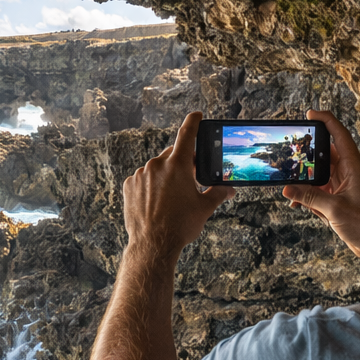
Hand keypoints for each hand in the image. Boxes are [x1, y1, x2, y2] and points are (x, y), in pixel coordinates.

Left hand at [122, 112, 235, 263]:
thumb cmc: (180, 225)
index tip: (196, 115)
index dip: (193, 122)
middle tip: (190, 181)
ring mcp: (141, 175)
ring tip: (172, 198)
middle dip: (182, 164)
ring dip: (165, 176)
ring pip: (157, 168)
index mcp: (178, 165)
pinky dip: (150, 185)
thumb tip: (229, 189)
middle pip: (173, 155)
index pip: (187, 134)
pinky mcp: (129, 186)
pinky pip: (143, 179)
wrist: (153, 244)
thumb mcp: (204, 208)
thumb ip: (218, 193)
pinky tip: (156, 201)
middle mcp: (157, 165)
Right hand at [282, 109, 359, 291]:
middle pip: (324, 155)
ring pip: (319, 175)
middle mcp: (349, 173)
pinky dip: (308, 195)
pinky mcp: (339, 201)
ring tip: (288, 182)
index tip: (310, 114)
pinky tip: (296, 202)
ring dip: (305, 180)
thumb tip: (287, 188)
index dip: (325, 121)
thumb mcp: (334, 209)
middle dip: (306, 154)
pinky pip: (319, 192)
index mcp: (354, 167)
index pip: (339, 136)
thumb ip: (309, 197)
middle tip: (289, 153)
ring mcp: (344, 187)